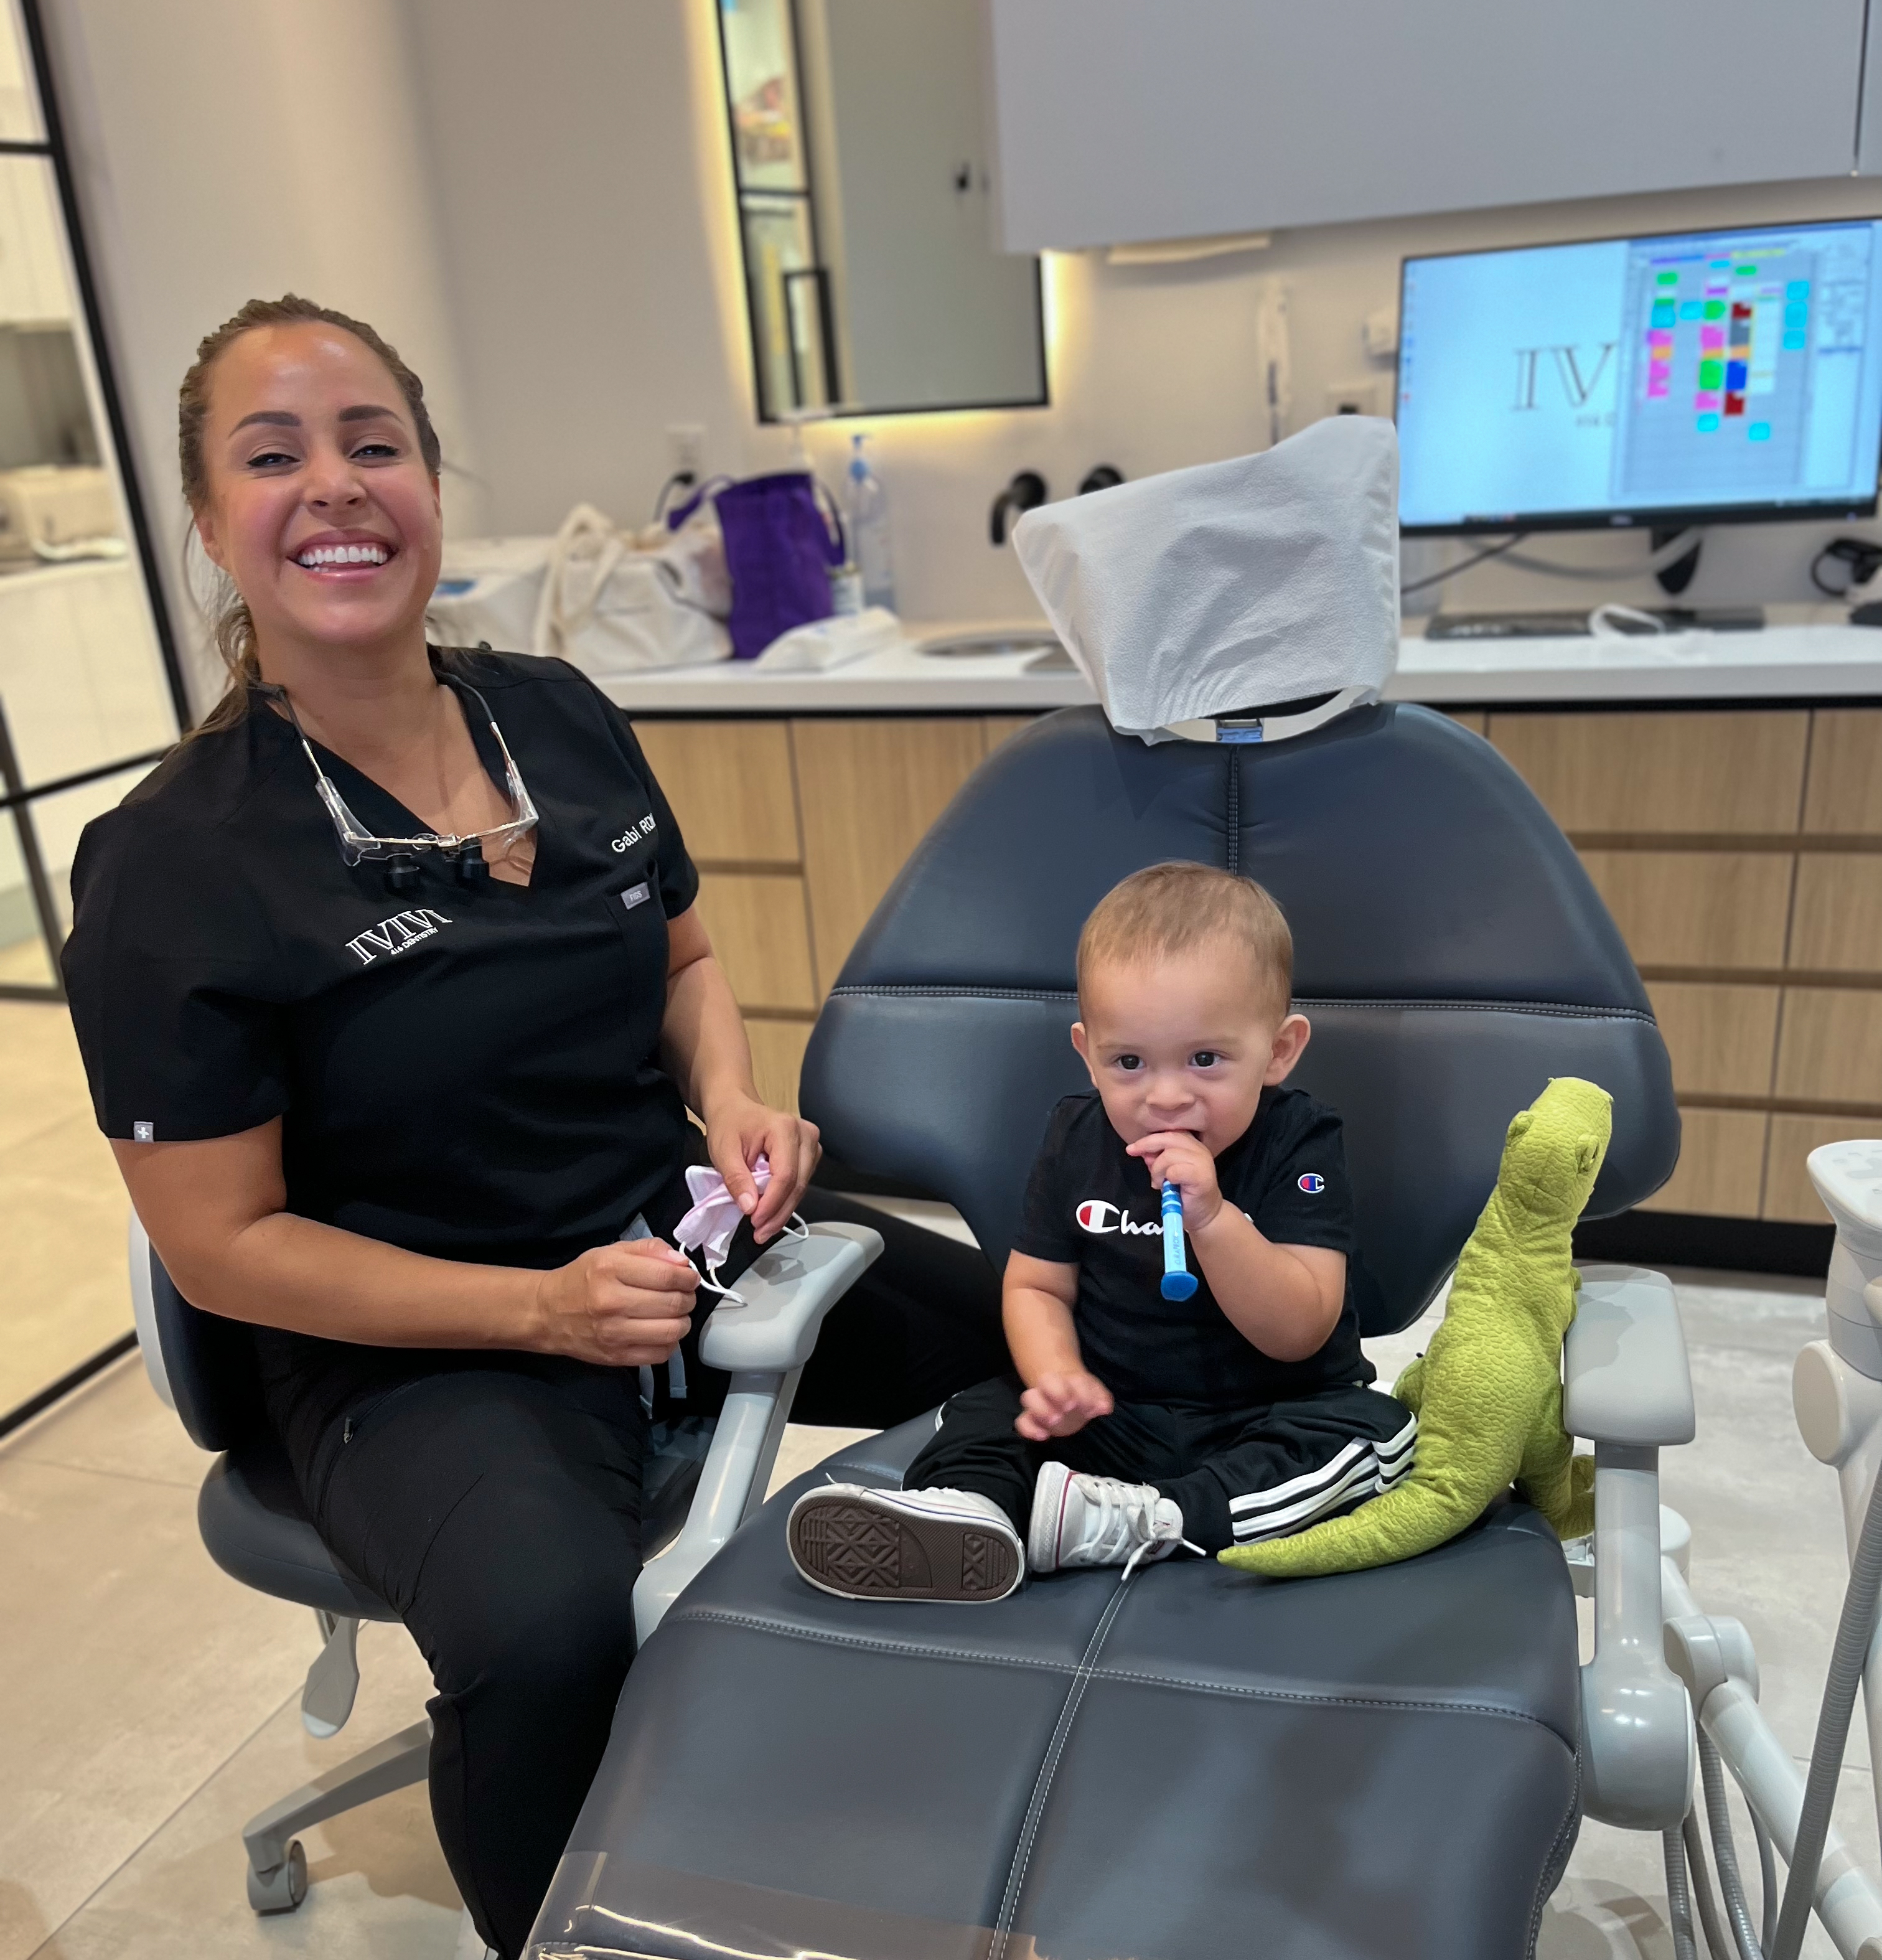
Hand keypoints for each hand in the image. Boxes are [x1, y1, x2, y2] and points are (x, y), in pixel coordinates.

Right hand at [533, 1237, 698, 1365]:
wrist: (548, 1312)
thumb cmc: (583, 1279)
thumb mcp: (611, 1252)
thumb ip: (649, 1250)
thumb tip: (682, 1263)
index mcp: (610, 1270)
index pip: (667, 1275)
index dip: (687, 1277)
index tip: (689, 1278)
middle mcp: (612, 1302)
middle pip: (673, 1304)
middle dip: (688, 1298)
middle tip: (684, 1295)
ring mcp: (613, 1333)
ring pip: (671, 1331)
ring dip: (683, 1321)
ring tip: (675, 1314)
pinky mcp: (615, 1357)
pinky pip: (660, 1354)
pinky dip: (669, 1343)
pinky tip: (661, 1332)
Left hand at [704, 1093, 821, 1243]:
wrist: (735, 1107)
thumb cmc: (729, 1124)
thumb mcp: (723, 1151)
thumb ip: (736, 1179)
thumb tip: (750, 1207)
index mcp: (785, 1128)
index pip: (785, 1175)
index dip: (771, 1203)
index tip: (754, 1221)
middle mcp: (806, 1134)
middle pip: (798, 1184)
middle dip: (778, 1213)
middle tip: (759, 1233)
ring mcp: (811, 1143)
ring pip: (802, 1187)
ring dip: (782, 1211)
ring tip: (762, 1228)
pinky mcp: (810, 1154)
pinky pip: (800, 1183)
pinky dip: (785, 1201)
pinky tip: (770, 1213)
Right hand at [1016, 1370, 1113, 1440]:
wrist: (1068, 1399)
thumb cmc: (1082, 1395)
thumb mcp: (1095, 1394)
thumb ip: (1101, 1398)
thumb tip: (1104, 1408)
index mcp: (1067, 1379)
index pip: (1072, 1378)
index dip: (1080, 1391)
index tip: (1089, 1407)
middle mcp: (1050, 1388)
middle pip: (1046, 1380)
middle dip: (1057, 1392)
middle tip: (1069, 1408)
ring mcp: (1039, 1403)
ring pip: (1029, 1397)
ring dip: (1041, 1409)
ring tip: (1055, 1421)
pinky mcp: (1032, 1419)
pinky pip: (1022, 1422)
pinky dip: (1029, 1429)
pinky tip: (1043, 1436)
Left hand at [1126, 1130, 1221, 1231]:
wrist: (1204, 1215)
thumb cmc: (1185, 1194)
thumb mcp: (1167, 1172)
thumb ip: (1157, 1160)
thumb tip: (1142, 1151)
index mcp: (1192, 1145)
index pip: (1169, 1133)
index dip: (1149, 1139)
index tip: (1132, 1149)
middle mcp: (1199, 1150)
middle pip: (1168, 1137)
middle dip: (1147, 1145)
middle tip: (1136, 1157)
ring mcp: (1202, 1162)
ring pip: (1169, 1155)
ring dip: (1157, 1170)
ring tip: (1160, 1183)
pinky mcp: (1201, 1177)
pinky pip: (1174, 1171)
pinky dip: (1167, 1179)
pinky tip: (1169, 1187)